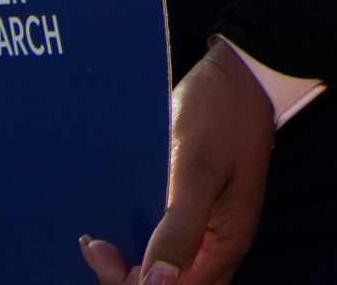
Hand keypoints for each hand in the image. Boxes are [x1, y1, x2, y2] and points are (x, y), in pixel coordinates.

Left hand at [81, 39, 275, 284]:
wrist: (241, 72)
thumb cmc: (221, 113)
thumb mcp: (198, 167)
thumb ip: (181, 227)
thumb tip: (158, 282)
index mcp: (225, 243)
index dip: (131, 282)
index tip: (99, 249)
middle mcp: (220, 246)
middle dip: (127, 279)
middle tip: (95, 245)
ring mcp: (212, 230)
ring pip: (168, 274)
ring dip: (131, 267)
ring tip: (98, 241)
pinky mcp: (201, 212)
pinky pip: (168, 248)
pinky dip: (139, 247)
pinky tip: (116, 230)